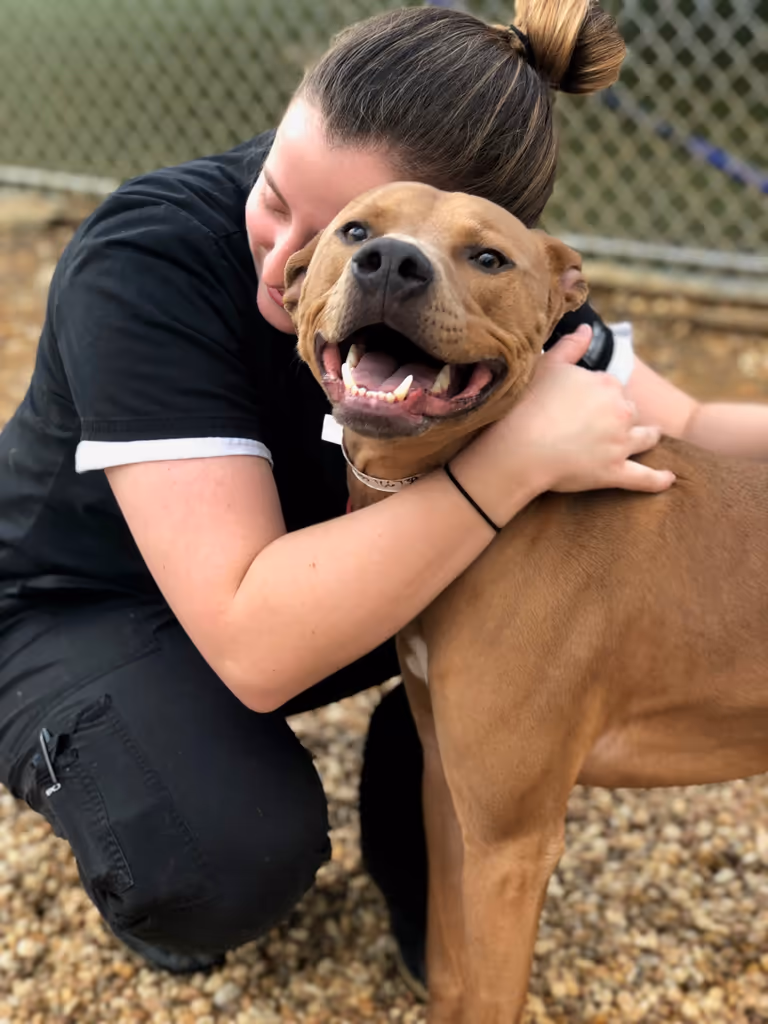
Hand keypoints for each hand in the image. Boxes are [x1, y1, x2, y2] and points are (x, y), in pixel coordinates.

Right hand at [499, 325, 675, 494]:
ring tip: (649, 438)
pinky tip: (669, 478)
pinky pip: (644, 478)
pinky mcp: (615, 472)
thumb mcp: (547, 366)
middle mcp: (620, 411)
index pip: (611, 386)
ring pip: (644, 438)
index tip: (584, 403)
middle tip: (605, 424)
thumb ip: (570, 346)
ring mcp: (620, 443)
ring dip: (648, 436)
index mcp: (606, 383)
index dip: (598, 395)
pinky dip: (658, 479)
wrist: (520, 447)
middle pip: (629, 410)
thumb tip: (587, 329)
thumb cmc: (528, 405)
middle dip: (622, 415)